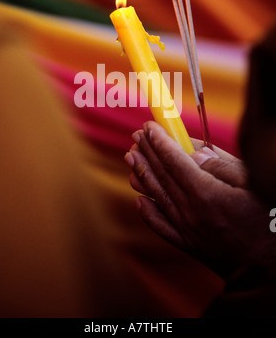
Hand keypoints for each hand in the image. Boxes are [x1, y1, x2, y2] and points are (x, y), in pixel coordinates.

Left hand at [124, 121, 275, 278]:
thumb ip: (221, 167)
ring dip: (142, 174)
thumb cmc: (267, 220)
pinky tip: (139, 199)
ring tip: (131, 157)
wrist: (269, 267)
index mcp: (205, 192)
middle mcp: (190, 211)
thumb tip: (195, 154)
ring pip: (157, 196)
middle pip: (162, 175)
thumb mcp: (252, 183)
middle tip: (136, 137)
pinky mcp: (188, 245)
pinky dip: (147, 212)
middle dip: (147, 152)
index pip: (174, 160)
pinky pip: (160, 226)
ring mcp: (186, 229)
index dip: (159, 141)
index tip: (149, 127)